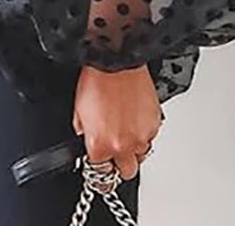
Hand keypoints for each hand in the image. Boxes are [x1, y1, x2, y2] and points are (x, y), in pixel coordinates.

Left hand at [72, 64, 162, 180]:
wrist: (116, 59)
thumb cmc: (97, 79)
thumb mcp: (78, 110)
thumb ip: (84, 132)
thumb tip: (88, 139)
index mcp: (100, 145)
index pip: (101, 175)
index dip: (100, 169)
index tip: (101, 164)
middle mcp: (123, 145)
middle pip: (127, 172)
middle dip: (120, 164)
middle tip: (115, 150)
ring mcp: (142, 136)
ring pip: (142, 155)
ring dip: (134, 146)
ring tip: (126, 127)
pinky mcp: (155, 123)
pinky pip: (151, 136)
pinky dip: (144, 130)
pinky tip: (135, 115)